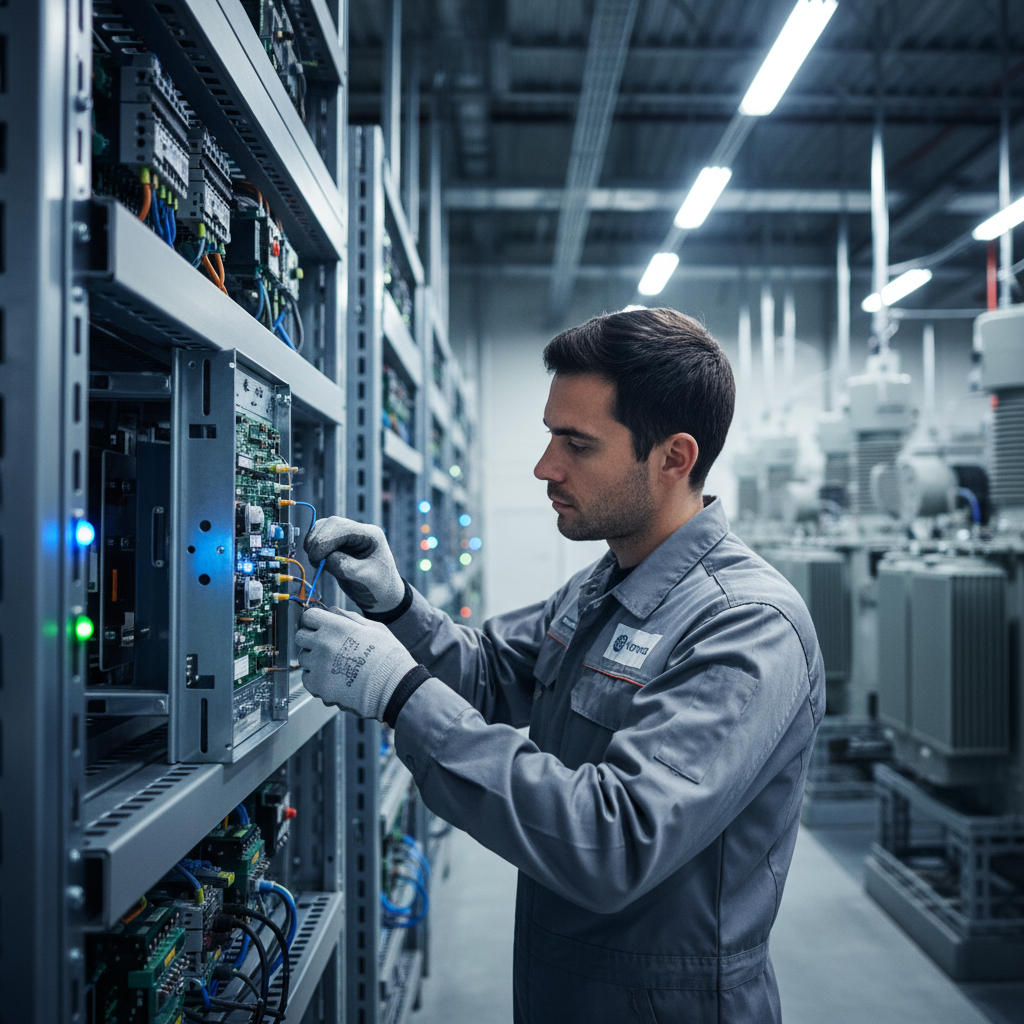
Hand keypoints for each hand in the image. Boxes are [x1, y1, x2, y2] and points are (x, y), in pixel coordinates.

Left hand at [296, 606, 415, 719]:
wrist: (394, 687)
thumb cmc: (388, 656)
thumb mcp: (374, 627)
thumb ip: (349, 617)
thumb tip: (332, 611)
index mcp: (336, 626)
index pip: (309, 617)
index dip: (314, 621)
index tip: (318, 626)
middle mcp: (323, 644)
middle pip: (300, 637)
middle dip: (311, 639)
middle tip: (326, 646)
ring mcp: (318, 665)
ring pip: (303, 659)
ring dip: (314, 660)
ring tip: (334, 664)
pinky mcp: (318, 686)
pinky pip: (307, 678)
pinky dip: (316, 678)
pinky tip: (332, 677)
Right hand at [304, 517, 403, 613]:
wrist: (382, 595)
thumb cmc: (378, 587)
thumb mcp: (363, 578)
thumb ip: (343, 566)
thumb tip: (324, 557)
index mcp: (370, 535)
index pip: (342, 528)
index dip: (325, 540)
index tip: (316, 559)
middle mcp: (359, 531)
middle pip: (330, 524)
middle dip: (317, 542)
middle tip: (314, 562)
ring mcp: (348, 536)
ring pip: (322, 529)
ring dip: (313, 543)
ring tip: (316, 562)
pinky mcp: (338, 544)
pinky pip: (320, 538)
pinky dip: (314, 547)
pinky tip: (317, 561)